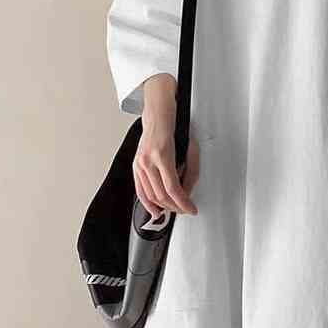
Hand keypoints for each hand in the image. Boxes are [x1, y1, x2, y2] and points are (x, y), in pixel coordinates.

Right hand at [133, 76, 198, 217]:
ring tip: (175, 210)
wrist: (158, 116)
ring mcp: (140, 163)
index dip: (183, 202)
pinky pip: (140, 189)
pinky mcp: (136, 165)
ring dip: (164, 206)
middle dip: (175, 206)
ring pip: (151, 194)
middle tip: (186, 209)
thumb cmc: (175, 128)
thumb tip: (188, 191)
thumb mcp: (189, 148)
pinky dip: (147, 203)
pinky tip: (155, 210)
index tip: (191, 208)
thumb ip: (190, 170)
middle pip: (161, 194)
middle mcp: (148, 161)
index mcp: (162, 155)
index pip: (173, 188)